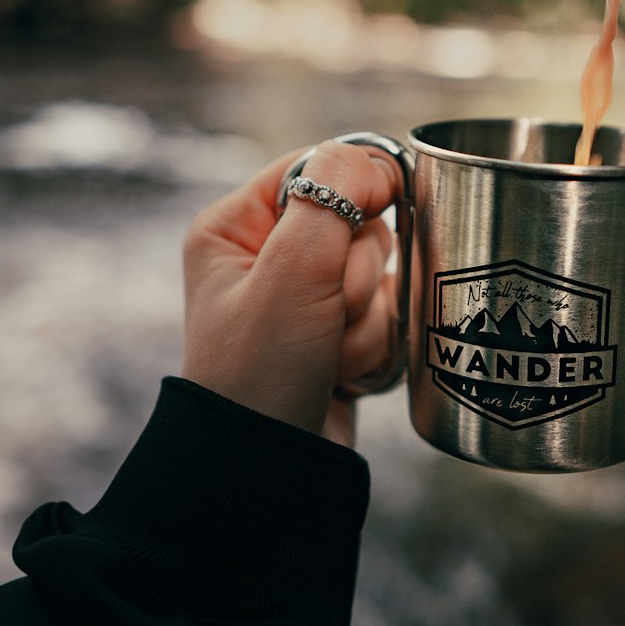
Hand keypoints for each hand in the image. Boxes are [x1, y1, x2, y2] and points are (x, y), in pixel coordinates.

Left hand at [180, 141, 402, 446]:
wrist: (268, 468)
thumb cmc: (260, 374)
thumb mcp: (291, 272)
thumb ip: (332, 197)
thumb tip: (377, 157)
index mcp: (237, 226)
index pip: (318, 165)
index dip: (356, 185)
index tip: (379, 208)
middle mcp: (269, 256)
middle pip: (360, 222)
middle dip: (357, 275)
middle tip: (327, 314)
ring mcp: (306, 298)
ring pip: (381, 271)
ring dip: (368, 316)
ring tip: (331, 353)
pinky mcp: (337, 334)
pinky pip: (388, 313)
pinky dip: (377, 344)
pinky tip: (345, 372)